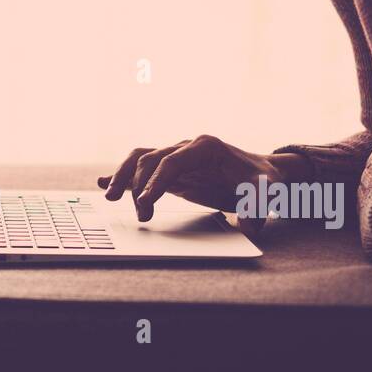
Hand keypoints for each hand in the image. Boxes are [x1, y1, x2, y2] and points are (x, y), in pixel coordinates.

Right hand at [97, 135, 308, 237]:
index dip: (156, 181)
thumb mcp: (267, 191)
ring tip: (110, 197)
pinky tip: (104, 183)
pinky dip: (124, 174)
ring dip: (124, 176)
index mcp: (205, 147)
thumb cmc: (264, 179)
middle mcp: (187, 147)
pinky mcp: (173, 170)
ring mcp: (178, 156)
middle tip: (139, 214)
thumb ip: (258, 205)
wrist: (264, 173)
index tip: (146, 203)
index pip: (172, 160)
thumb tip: (250, 225)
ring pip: (141, 159)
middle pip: (151, 159)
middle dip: (138, 185)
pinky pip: (144, 167)